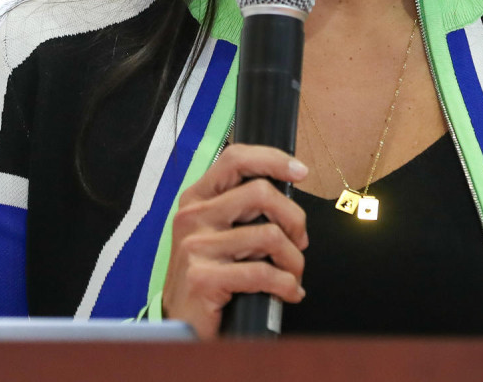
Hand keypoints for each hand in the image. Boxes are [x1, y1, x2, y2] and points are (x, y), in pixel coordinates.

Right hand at [161, 144, 309, 337]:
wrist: (181, 323)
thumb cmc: (210, 273)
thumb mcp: (219, 232)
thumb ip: (244, 208)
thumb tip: (288, 194)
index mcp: (197, 198)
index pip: (235, 159)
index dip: (273, 160)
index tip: (300, 172)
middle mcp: (192, 216)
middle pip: (260, 193)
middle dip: (294, 218)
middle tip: (300, 241)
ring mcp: (195, 247)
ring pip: (269, 235)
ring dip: (293, 260)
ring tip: (292, 272)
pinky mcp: (203, 278)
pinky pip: (262, 273)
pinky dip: (286, 285)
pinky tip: (288, 292)